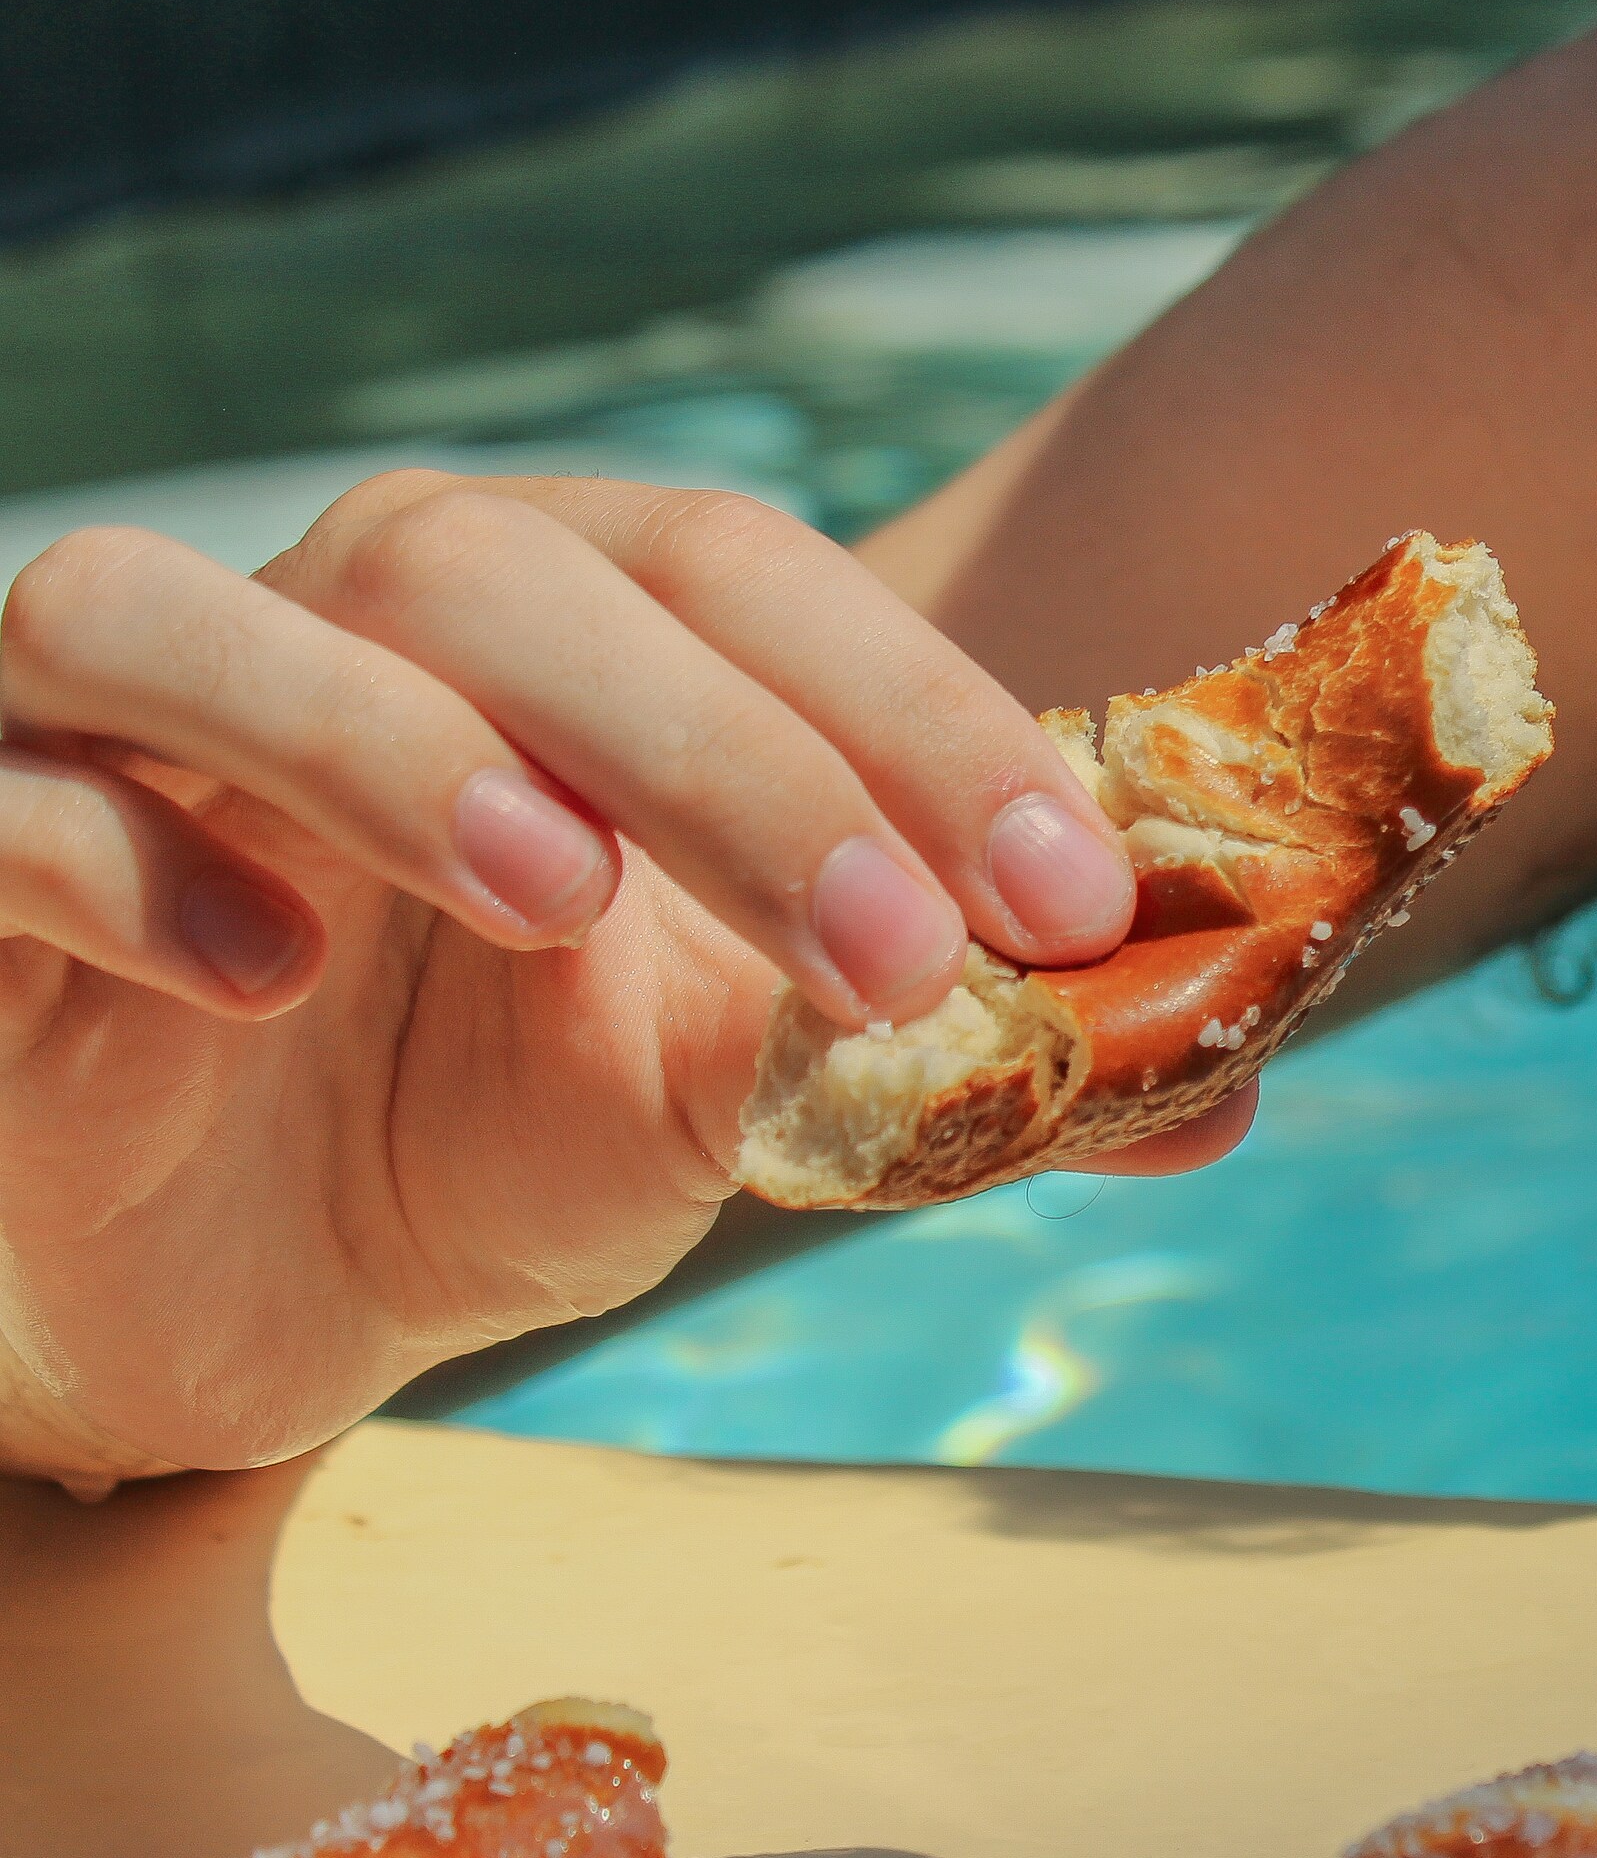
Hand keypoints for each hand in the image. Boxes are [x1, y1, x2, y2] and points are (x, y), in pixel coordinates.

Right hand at [0, 474, 1218, 1489]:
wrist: (254, 1285)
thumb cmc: (499, 1134)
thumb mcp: (749, 1102)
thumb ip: (956, 1071)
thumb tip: (1219, 1088)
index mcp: (550, 627)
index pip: (738, 575)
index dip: (911, 714)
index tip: (1071, 898)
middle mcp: (331, 622)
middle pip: (495, 572)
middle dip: (725, 758)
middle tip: (898, 962)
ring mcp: (118, 732)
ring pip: (175, 609)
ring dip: (389, 738)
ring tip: (560, 899)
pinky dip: (115, 862)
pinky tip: (259, 983)